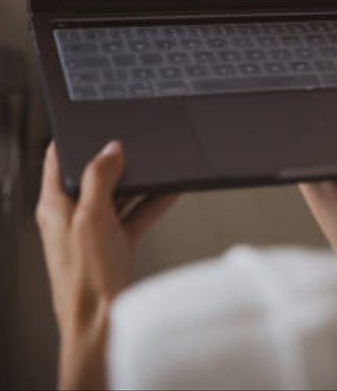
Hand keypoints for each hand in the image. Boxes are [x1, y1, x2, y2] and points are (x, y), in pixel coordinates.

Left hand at [36, 140, 178, 389]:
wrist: (102, 326)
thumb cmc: (86, 281)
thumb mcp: (91, 218)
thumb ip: (99, 178)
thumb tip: (109, 149)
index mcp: (55, 206)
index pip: (56, 158)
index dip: (74, 136)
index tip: (94, 120)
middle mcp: (72, 216)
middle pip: (92, 173)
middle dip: (114, 157)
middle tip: (134, 140)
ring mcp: (93, 231)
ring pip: (117, 193)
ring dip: (138, 179)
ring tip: (158, 162)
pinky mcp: (114, 244)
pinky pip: (135, 214)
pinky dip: (152, 202)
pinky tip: (171, 190)